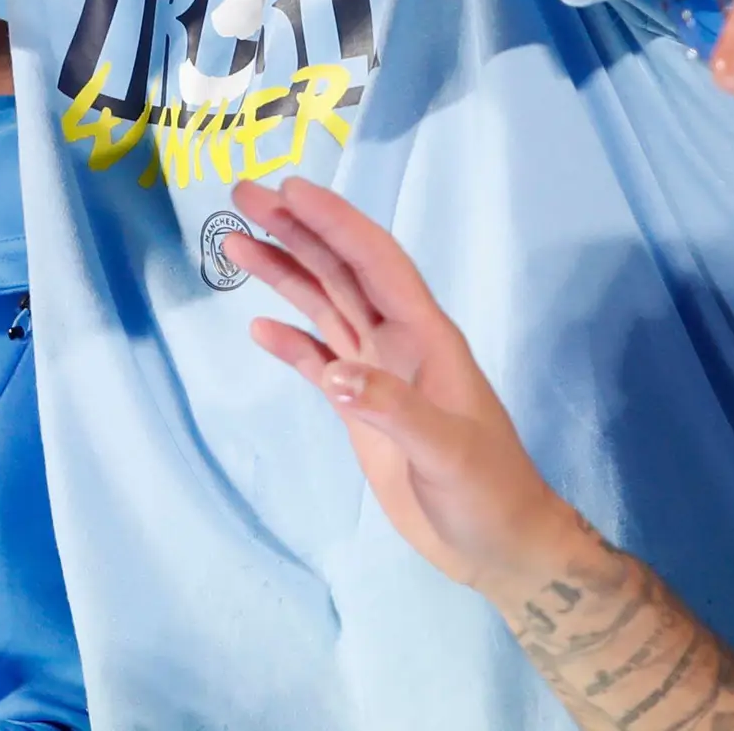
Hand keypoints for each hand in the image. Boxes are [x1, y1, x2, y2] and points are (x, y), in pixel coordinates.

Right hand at [228, 175, 586, 600]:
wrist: (498, 544)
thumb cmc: (488, 492)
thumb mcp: (448, 453)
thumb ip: (395, 412)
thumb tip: (335, 375)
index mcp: (426, 336)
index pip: (375, 262)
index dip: (335, 222)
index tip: (290, 190)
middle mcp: (399, 341)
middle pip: (341, 270)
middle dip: (296, 229)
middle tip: (243, 194)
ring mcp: (378, 373)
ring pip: (325, 306)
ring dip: (283, 273)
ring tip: (235, 241)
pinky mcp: (361, 410)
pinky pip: (318, 359)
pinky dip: (289, 342)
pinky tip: (258, 327)